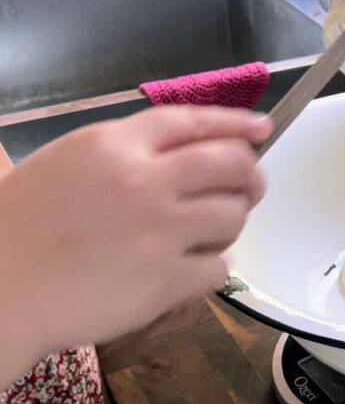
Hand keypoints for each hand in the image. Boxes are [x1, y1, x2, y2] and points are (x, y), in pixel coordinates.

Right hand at [0, 106, 270, 381]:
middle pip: (232, 164)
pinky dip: (211, 267)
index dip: (236, 124)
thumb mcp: (68, 163)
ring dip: (228, 223)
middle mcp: (144, 182)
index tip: (262, 129)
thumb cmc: (22, 226)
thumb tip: (195, 150)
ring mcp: (160, 233)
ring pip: (234, 216)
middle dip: (250, 175)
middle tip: (248, 188)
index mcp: (114, 145)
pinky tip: (186, 268)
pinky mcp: (167, 282)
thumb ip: (130, 151)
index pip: (194, 121)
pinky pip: (220, 267)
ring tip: (201, 233)